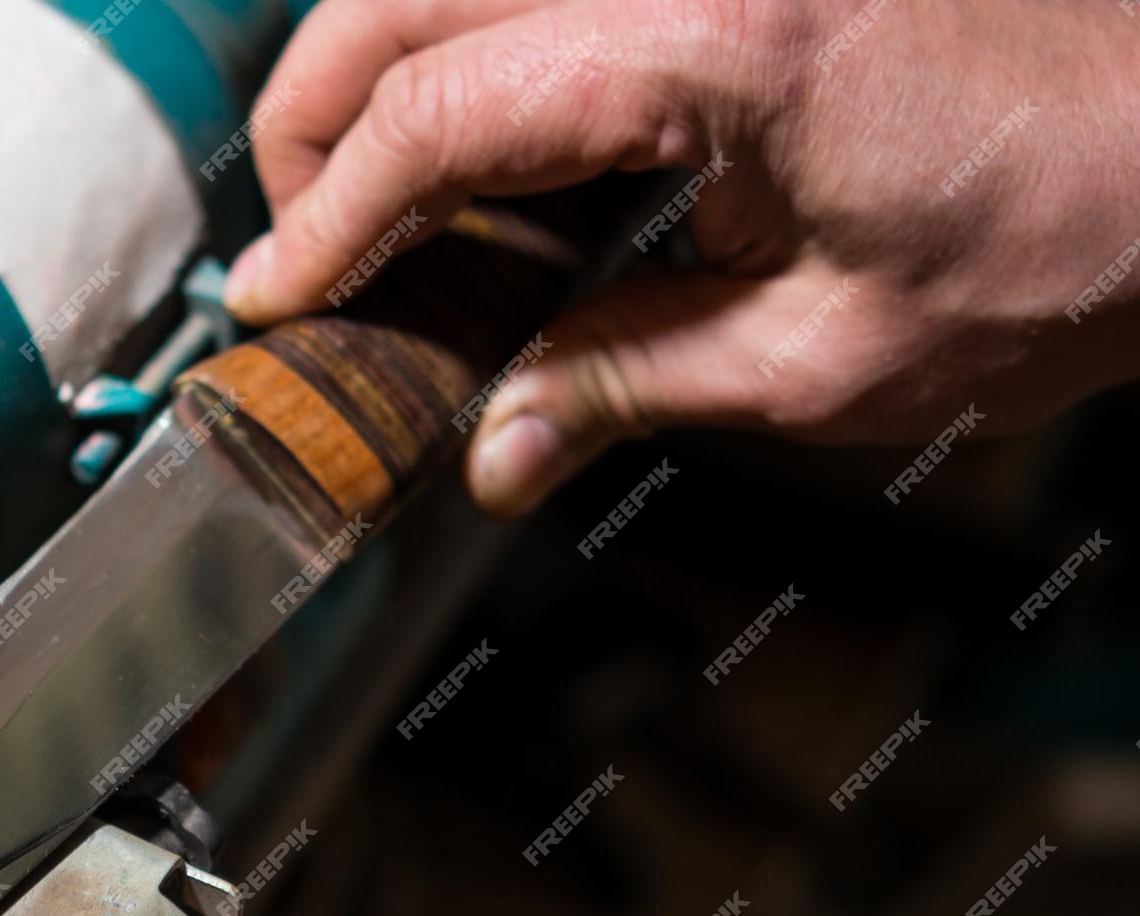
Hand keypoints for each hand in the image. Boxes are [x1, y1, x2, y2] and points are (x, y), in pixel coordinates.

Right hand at [223, 0, 1139, 513]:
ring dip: (386, 87)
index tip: (276, 302)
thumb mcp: (826, 359)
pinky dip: (477, 78)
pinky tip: (495, 183)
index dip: (329, 217)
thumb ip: (624, 386)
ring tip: (383, 227)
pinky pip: (539, 8)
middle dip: (316, 126)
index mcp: (712, 33)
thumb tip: (491, 450)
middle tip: (306, 260)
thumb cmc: (1075, 229)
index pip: (438, 108)